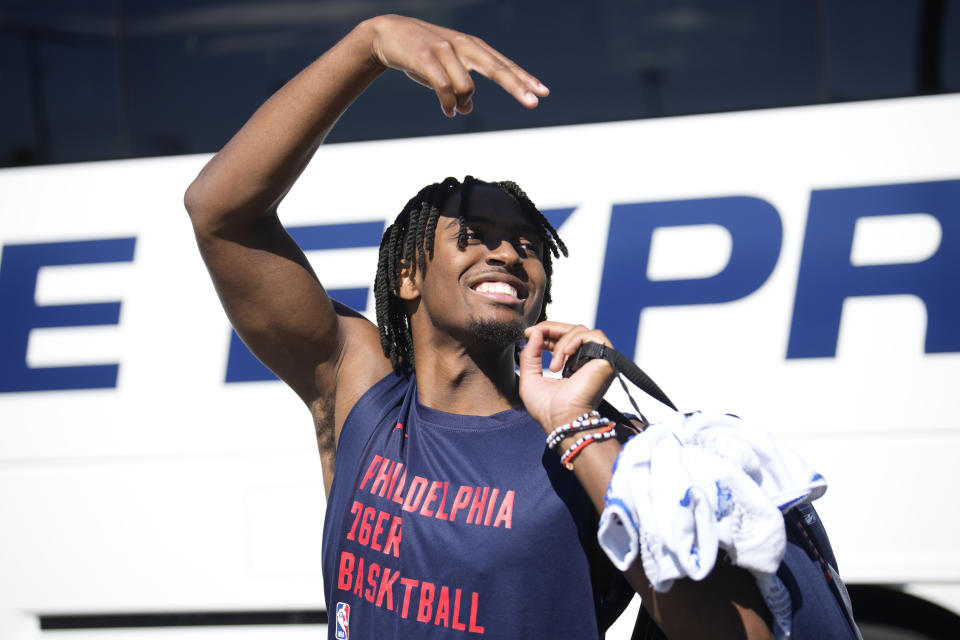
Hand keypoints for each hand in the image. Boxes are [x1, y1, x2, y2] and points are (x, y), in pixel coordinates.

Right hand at [365, 15, 548, 116]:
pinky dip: (448, 104)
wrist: (388, 34)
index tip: (543, 93)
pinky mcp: (427, 57)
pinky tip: (448, 111)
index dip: (524, 79)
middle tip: (533, 103)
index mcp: (473, 47)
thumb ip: (461, 86)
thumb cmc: (421, 55)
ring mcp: (446, 50)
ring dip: (461, 104)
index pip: (504, 65)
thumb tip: (467, 109)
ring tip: (453, 110)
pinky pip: (444, 87)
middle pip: (497, 69)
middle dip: (517, 86)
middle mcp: (464, 45)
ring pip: (467, 86)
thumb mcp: (445, 69)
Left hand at [518, 321, 616, 432]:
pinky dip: (574, 342)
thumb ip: (530, 354)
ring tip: (553, 366)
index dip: (545, 332)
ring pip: (581, 330)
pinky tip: (562, 360)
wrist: (562, 421)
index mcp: (571, 365)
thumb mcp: (530, 377)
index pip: (562, 338)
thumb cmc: (547, 409)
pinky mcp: (607, 358)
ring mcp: (598, 359)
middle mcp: (587, 360)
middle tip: (532, 333)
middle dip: (550, 329)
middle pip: (572, 330)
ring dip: (560, 343)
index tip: (527, 333)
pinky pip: (592, 336)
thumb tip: (534, 332)